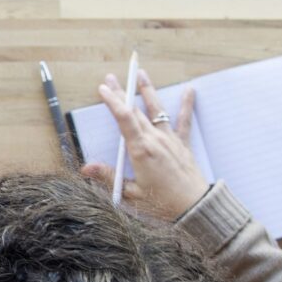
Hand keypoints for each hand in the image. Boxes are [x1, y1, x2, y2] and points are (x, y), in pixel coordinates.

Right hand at [80, 69, 209, 221]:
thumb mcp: (130, 194)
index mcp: (141, 150)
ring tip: (141, 74)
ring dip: (148, 91)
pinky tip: (190, 91)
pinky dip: (186, 106)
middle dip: (122, 92)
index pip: (124, 118)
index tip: (103, 88)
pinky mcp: (182, 145)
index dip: (113, 101)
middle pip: (135, 111)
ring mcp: (170, 140)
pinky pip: (184, 122)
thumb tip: (86, 168)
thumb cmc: (162, 204)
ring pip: (156, 110)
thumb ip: (109, 177)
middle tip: (111, 78)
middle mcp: (155, 140)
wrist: (195, 208)